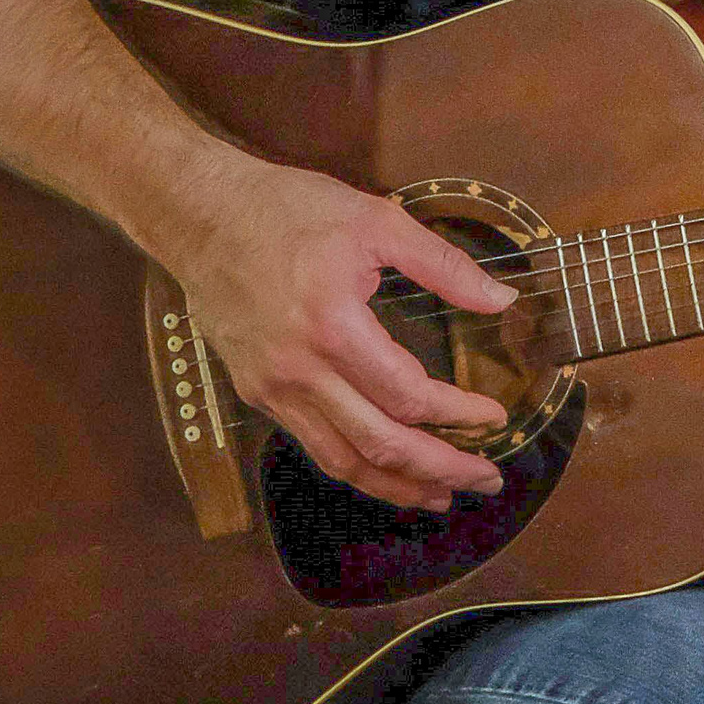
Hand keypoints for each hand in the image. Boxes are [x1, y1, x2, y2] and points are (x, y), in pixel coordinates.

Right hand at [170, 158, 517, 511]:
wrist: (199, 215)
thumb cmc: (287, 209)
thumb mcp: (377, 220)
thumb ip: (445, 264)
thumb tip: (504, 298)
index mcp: (334, 325)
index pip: (408, 395)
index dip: (458, 416)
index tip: (494, 419)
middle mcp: (300, 370)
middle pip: (380, 444)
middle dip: (440, 470)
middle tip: (486, 479)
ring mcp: (273, 388)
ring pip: (342, 460)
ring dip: (397, 486)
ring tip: (441, 494)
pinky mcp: (257, 393)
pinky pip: (312, 445)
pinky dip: (354, 467)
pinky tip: (383, 469)